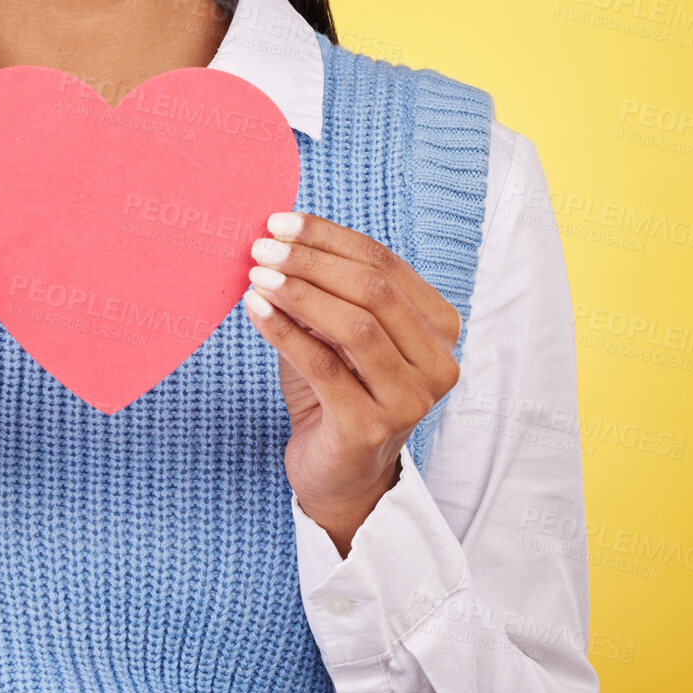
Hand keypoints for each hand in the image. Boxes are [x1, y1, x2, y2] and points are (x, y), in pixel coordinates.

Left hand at [242, 210, 462, 551]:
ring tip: (256, 274)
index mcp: (438, 326)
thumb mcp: (338, 330)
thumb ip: (328, 287)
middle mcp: (437, 362)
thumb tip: (281, 235)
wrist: (339, 472)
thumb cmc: (338, 388)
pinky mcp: (371, 428)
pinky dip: (284, 331)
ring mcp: (410, 399)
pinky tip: (254, 309)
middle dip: (311, 261)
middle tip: (262, 246)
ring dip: (299, 293)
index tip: (280, 221)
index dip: (329, 237)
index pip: (385, 263)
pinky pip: (323, 366)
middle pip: (374, 290)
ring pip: (355, 326)